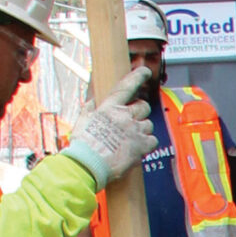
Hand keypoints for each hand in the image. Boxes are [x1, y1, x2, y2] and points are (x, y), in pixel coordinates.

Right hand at [65, 64, 156, 185]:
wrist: (88, 165)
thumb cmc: (83, 145)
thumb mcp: (82, 121)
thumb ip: (89, 109)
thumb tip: (92, 101)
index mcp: (109, 107)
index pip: (126, 86)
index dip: (138, 76)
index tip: (145, 71)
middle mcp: (124, 116)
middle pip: (143, 106)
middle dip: (140, 112)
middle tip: (132, 121)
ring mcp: (134, 130)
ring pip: (148, 124)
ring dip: (142, 129)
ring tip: (130, 138)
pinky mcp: (142, 146)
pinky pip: (153, 140)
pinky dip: (147, 143)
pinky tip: (138, 147)